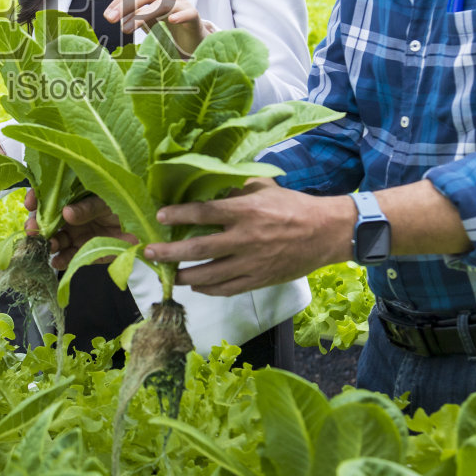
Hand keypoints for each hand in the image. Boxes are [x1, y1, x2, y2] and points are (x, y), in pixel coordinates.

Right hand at [24, 191, 133, 269]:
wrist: (147, 229)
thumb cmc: (126, 207)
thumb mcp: (107, 201)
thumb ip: (87, 207)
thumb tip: (65, 213)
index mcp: (73, 196)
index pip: (49, 194)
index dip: (37, 197)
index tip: (30, 202)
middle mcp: (70, 216)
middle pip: (46, 220)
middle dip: (36, 225)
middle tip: (32, 230)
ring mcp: (75, 235)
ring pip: (54, 240)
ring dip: (48, 243)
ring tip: (47, 246)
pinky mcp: (83, 253)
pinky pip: (68, 258)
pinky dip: (61, 260)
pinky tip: (56, 261)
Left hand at [106, 0, 208, 54]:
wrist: (194, 39)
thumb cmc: (169, 29)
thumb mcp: (149, 20)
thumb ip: (134, 15)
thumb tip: (112, 16)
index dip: (120, 2)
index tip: (107, 15)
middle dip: (126, 6)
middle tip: (111, 20)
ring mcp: (184, 4)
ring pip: (162, 4)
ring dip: (142, 16)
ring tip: (127, 29)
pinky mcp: (195, 16)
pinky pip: (188, 13)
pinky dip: (179, 15)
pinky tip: (171, 20)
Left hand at [143, 179, 354, 295]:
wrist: (325, 233)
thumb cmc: (292, 206)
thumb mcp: (264, 187)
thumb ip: (236, 188)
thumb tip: (208, 186)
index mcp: (246, 211)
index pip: (205, 213)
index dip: (179, 214)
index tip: (159, 217)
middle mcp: (246, 239)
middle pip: (199, 248)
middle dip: (170, 252)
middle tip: (150, 253)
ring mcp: (252, 263)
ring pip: (210, 275)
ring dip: (184, 276)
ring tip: (168, 275)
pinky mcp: (260, 280)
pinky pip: (228, 289)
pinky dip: (209, 289)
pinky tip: (197, 286)